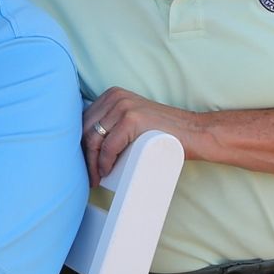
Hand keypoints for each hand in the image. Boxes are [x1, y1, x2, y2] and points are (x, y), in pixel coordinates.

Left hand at [82, 87, 201, 183]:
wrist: (195, 133)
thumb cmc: (164, 133)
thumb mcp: (134, 120)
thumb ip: (114, 124)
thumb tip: (86, 146)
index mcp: (112, 95)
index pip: (84, 121)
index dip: (79, 145)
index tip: (82, 165)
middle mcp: (116, 97)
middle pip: (86, 130)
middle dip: (83, 156)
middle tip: (89, 176)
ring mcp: (124, 106)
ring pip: (94, 139)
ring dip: (91, 163)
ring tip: (95, 178)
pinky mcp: (133, 119)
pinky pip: (108, 145)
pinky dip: (104, 162)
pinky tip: (105, 171)